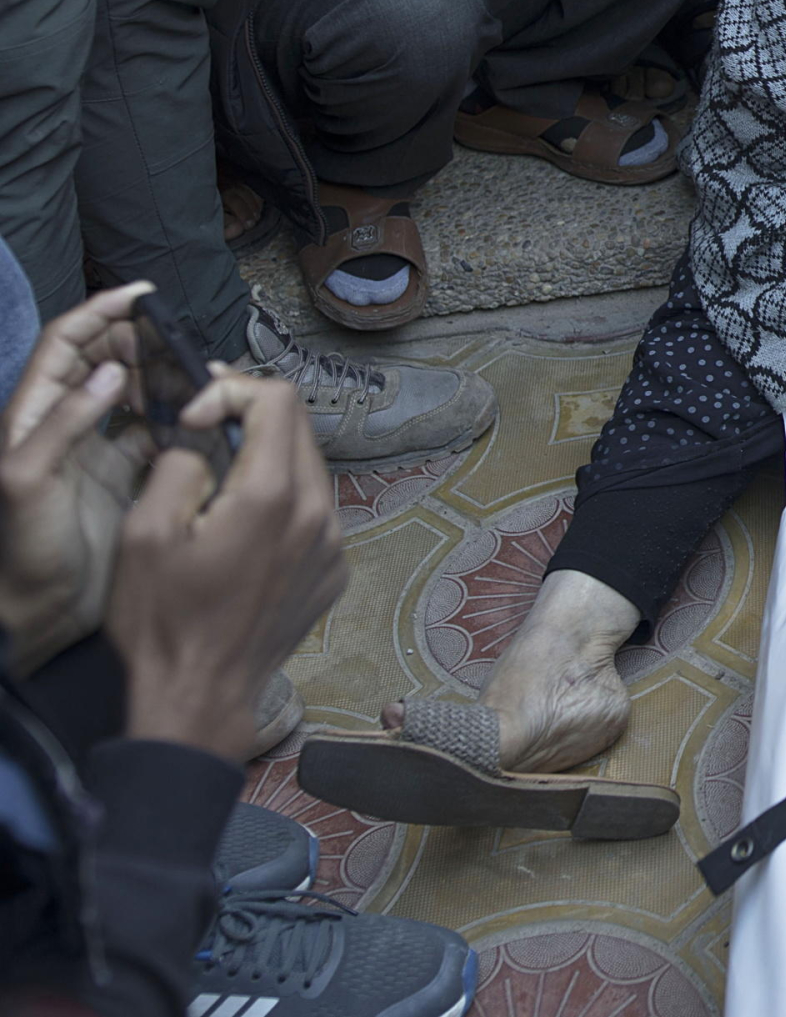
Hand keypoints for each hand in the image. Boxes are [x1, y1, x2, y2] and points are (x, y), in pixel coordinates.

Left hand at [0, 283, 160, 675]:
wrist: (43, 614)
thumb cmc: (25, 550)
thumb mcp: (28, 480)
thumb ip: (66, 423)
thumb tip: (110, 373)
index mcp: (31, 417)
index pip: (64, 345)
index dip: (98, 314)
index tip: (140, 297)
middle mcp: (62, 426)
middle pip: (101, 361)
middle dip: (139, 341)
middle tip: (179, 341)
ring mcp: (94, 450)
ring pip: (132, 393)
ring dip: (162, 376)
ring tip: (194, 374)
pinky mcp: (123, 476)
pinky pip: (153, 432)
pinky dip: (175, 417)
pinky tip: (197, 418)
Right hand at [108, 378, 343, 761]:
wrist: (199, 697)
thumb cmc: (164, 621)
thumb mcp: (145, 533)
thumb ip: (180, 464)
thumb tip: (205, 436)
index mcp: (274, 496)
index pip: (279, 399)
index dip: (232, 392)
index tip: (194, 418)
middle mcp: (320, 513)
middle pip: (299, 428)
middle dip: (251, 418)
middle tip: (203, 433)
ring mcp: (335, 543)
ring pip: (310, 469)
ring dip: (268, 461)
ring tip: (218, 485)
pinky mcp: (335, 569)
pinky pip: (316, 512)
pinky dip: (283, 502)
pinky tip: (244, 530)